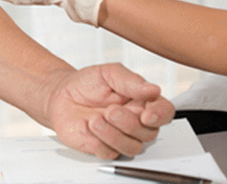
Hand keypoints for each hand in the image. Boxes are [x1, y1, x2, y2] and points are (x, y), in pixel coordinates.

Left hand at [45, 64, 174, 158]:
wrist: (61, 95)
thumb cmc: (88, 83)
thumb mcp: (108, 73)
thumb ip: (131, 81)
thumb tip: (154, 89)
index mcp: (142, 101)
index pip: (165, 112)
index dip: (160, 115)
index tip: (147, 114)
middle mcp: (135, 122)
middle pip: (149, 133)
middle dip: (129, 123)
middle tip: (110, 111)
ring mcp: (121, 137)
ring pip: (132, 148)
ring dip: (113, 135)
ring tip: (94, 119)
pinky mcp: (104, 148)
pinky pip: (109, 153)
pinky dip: (96, 141)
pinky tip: (86, 127)